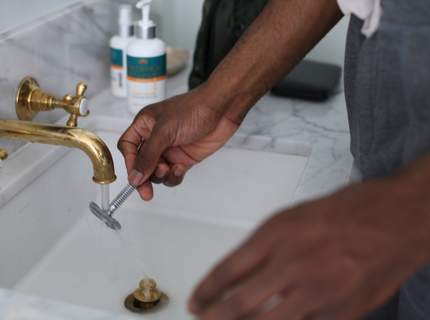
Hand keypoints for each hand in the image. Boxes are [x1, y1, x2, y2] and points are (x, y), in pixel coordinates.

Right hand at [118, 85, 240, 199]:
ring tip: (167, 168)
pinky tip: (180, 168)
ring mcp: (170, 149)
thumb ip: (148, 156)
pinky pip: (172, 175)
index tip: (135, 176)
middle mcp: (156, 138)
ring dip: (161, 176)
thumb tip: (135, 176)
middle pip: (141, 164)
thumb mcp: (164, 132)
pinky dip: (174, 176)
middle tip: (146, 191)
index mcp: (145, 125)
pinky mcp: (183, 158)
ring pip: (157, 173)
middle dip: (144, 178)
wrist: (221, 109)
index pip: (128, 147)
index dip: (130, 163)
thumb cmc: (193, 108)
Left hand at [189, 173, 429, 319]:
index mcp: (276, 235)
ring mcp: (316, 292)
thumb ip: (265, 246)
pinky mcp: (339, 313)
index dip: (205, 291)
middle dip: (215, 318)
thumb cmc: (349, 211)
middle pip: (238, 304)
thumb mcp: (294, 217)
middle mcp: (292, 264)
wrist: (395, 219)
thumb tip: (240, 273)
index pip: (226, 271)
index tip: (196, 301)